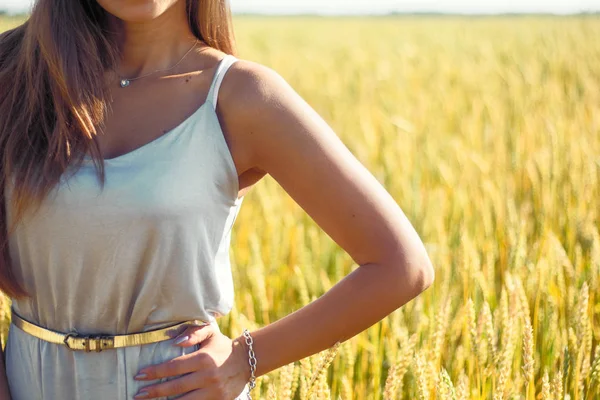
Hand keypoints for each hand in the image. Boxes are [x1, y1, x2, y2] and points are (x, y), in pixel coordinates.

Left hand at [132, 323, 249, 398]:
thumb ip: (193, 332)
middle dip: (154, 391)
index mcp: (204, 359)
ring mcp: (213, 391)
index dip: (155, 371)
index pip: (174, 366)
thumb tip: (175, 342)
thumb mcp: (210, 333)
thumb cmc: (222, 346)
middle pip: (175, 387)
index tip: (139, 374)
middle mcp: (208, 376)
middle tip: (137, 394)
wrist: (246, 361)